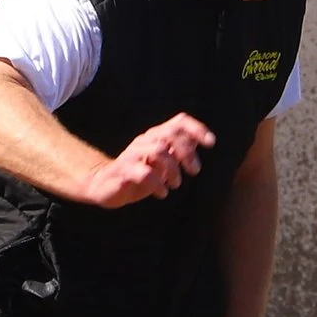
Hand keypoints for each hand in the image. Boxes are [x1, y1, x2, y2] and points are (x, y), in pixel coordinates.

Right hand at [79, 114, 213, 207]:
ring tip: (175, 184)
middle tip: (194, 171)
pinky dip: (157, 185)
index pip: (178, 122)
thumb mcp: (162, 162)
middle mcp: (144, 141)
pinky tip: (162, 193)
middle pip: (170, 135)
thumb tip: (199, 140)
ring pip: (159, 152)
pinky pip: (144, 174)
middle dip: (187, 153)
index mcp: (156, 136)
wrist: (105, 185)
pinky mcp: (123, 171)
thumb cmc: (139, 174)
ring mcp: (132, 155)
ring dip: (173, 171)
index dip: (197, 129)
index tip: (211, 143)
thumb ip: (178, 150)